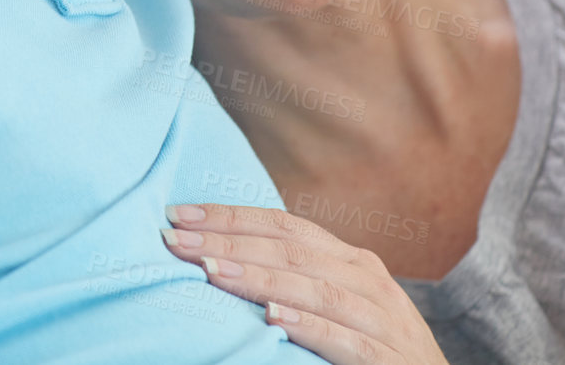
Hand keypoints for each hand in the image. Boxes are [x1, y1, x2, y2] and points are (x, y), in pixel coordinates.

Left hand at [162, 202, 447, 364]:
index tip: (177, 214)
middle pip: (291, 252)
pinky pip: (347, 340)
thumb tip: (219, 256)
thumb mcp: (337, 302)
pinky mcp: (390, 362)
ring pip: (315, 290)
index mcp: (349, 260)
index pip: (283, 227)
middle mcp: (367, 281)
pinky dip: (310, 328)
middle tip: (174, 238)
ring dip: (259, 279)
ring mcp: (383, 321)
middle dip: (227, 242)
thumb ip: (294, 277)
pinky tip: (273, 319)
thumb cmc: (373, 346)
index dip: (230, 217)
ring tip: (211, 270)